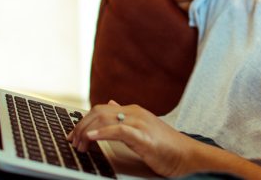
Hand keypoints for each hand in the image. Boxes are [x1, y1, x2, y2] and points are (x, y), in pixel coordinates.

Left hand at [67, 100, 201, 177]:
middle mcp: (135, 112)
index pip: (101, 109)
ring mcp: (139, 122)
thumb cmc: (167, 146)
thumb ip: (125, 116)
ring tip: (79, 144)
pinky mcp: (143, 136)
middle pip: (98, 112)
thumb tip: (111, 104)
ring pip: (104, 118)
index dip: (83, 121)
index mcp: (134, 111)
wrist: (188, 155)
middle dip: (81, 126)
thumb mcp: (143, 128)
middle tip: (72, 142)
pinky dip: (101, 133)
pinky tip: (91, 138)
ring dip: (87, 132)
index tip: (73, 135)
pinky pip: (118, 130)